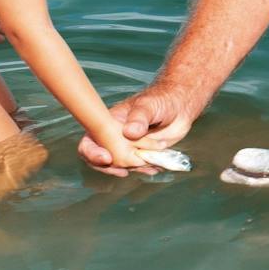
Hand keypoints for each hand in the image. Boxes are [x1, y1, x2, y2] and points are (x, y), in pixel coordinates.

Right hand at [79, 88, 195, 175]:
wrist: (179, 107)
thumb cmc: (160, 100)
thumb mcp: (149, 105)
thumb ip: (139, 117)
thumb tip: (129, 132)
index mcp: (108, 123)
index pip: (89, 141)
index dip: (92, 152)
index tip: (107, 158)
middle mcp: (114, 137)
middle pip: (101, 160)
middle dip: (112, 167)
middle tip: (127, 168)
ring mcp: (127, 148)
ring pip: (121, 166)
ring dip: (133, 168)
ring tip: (149, 161)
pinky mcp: (141, 155)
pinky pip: (137, 167)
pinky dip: (144, 170)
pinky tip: (155, 166)